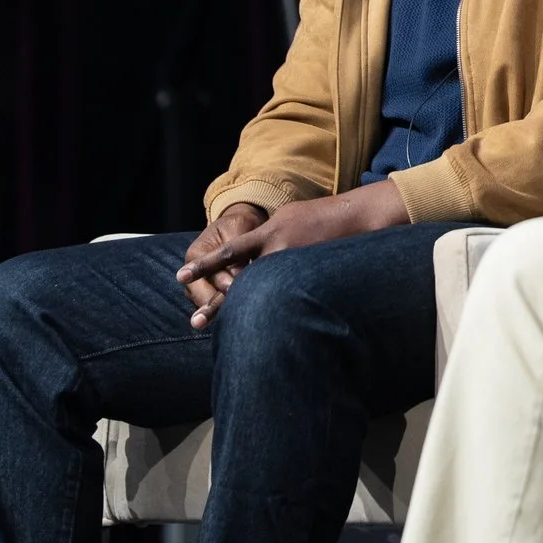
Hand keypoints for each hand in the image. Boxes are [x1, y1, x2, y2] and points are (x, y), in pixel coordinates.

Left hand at [174, 183, 410, 327]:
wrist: (361, 214)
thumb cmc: (326, 215)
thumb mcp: (292, 216)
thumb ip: (271, 234)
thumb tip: (255, 252)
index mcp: (271, 229)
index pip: (231, 251)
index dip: (205, 264)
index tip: (181, 276)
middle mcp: (278, 245)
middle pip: (242, 278)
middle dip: (221, 302)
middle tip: (197, 321)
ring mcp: (295, 261)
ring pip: (264, 289)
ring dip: (248, 309)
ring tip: (233, 329)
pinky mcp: (312, 272)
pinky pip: (289, 293)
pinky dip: (279, 307)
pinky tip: (272, 323)